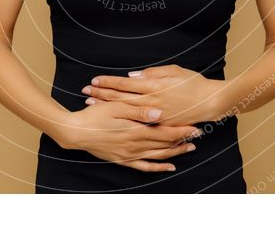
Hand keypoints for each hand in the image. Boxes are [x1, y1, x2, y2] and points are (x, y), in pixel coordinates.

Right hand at [56, 100, 201, 172]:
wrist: (75, 133)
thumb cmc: (94, 116)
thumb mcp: (116, 107)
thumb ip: (139, 110)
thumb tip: (160, 113)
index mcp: (136, 131)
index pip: (165, 132)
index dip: (182, 130)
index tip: (196, 127)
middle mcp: (135, 145)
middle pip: (165, 145)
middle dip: (183, 140)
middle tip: (198, 136)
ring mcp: (129, 155)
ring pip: (158, 156)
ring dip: (175, 153)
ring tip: (189, 149)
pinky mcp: (123, 160)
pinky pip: (145, 167)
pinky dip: (159, 167)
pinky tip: (169, 166)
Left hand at [80, 64, 226, 125]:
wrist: (210, 102)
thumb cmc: (193, 83)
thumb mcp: (174, 70)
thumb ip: (153, 73)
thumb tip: (133, 76)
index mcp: (154, 87)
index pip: (125, 84)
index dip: (108, 82)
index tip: (94, 80)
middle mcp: (151, 104)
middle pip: (120, 99)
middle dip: (101, 95)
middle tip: (85, 93)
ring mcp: (155, 118)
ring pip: (124, 113)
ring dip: (107, 109)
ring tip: (92, 106)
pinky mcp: (160, 128)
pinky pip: (138, 126)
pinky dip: (122, 122)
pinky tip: (112, 123)